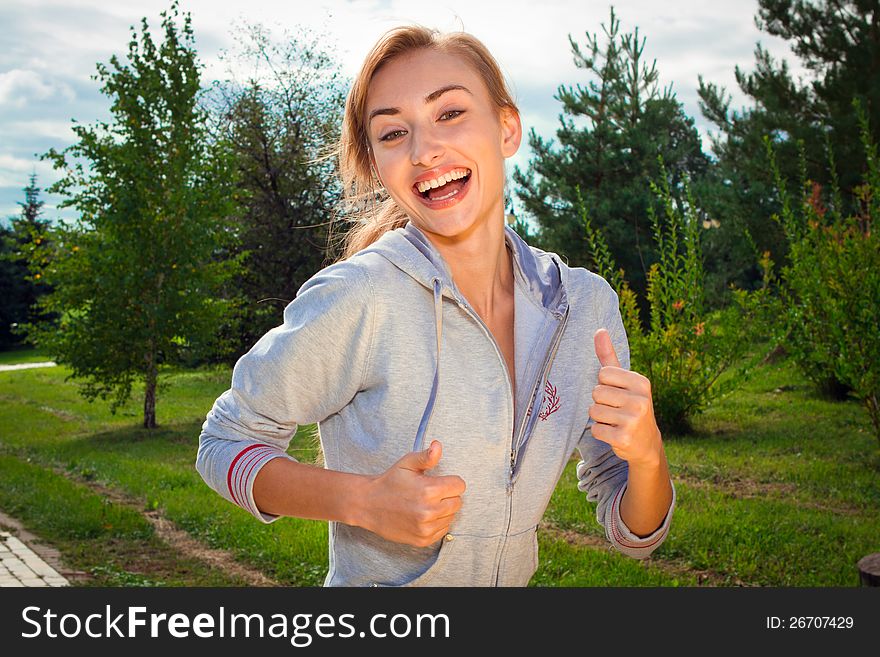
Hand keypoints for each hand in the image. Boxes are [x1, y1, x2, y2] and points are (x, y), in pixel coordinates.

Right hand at [358, 440, 465, 547]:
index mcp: (429, 490)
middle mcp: (429, 511)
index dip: (451, 482)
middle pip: (458, 502)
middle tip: (431, 494)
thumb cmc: (390, 482)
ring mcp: (426, 528)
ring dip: (443, 511)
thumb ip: (426, 456)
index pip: (459, 486)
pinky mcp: (423, 539)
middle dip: (448, 496)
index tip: (439, 482)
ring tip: (425, 504)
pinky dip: (437, 524)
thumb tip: (438, 446)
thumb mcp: (407, 464)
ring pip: (451, 517)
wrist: (369, 505)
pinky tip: (423, 516)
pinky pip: (443, 531)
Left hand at [589, 328, 662, 466]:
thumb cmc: (631, 406)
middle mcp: (640, 400)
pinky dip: (600, 432)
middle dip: (600, 402)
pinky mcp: (623, 438)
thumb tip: (599, 330)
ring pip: (593, 411)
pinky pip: (595, 429)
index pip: (603, 374)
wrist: (646, 444)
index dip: (605, 384)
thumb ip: (609, 357)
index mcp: (641, 382)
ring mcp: (633, 420)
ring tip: (615, 421)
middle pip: (596, 392)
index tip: (618, 394)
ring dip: (599, 418)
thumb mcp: (624, 381)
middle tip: (616, 410)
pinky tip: (614, 433)